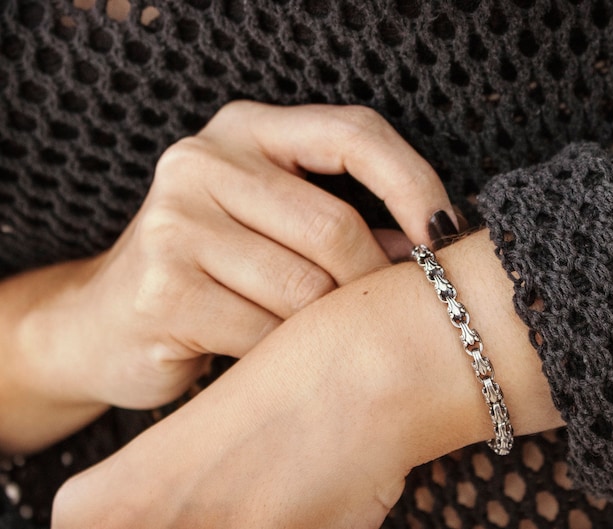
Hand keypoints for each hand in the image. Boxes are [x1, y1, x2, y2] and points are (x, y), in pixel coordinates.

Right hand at [17, 102, 455, 411]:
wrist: (102, 323)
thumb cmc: (209, 270)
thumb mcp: (270, 222)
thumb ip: (340, 220)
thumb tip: (429, 245)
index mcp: (245, 130)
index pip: (353, 133)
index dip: (414, 183)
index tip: (446, 235)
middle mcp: (202, 162)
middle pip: (334, 225)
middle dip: (371, 280)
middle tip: (379, 311)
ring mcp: (175, 223)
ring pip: (305, 288)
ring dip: (327, 325)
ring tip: (319, 337)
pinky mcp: (162, 289)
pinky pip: (266, 332)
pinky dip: (286, 355)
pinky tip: (275, 358)